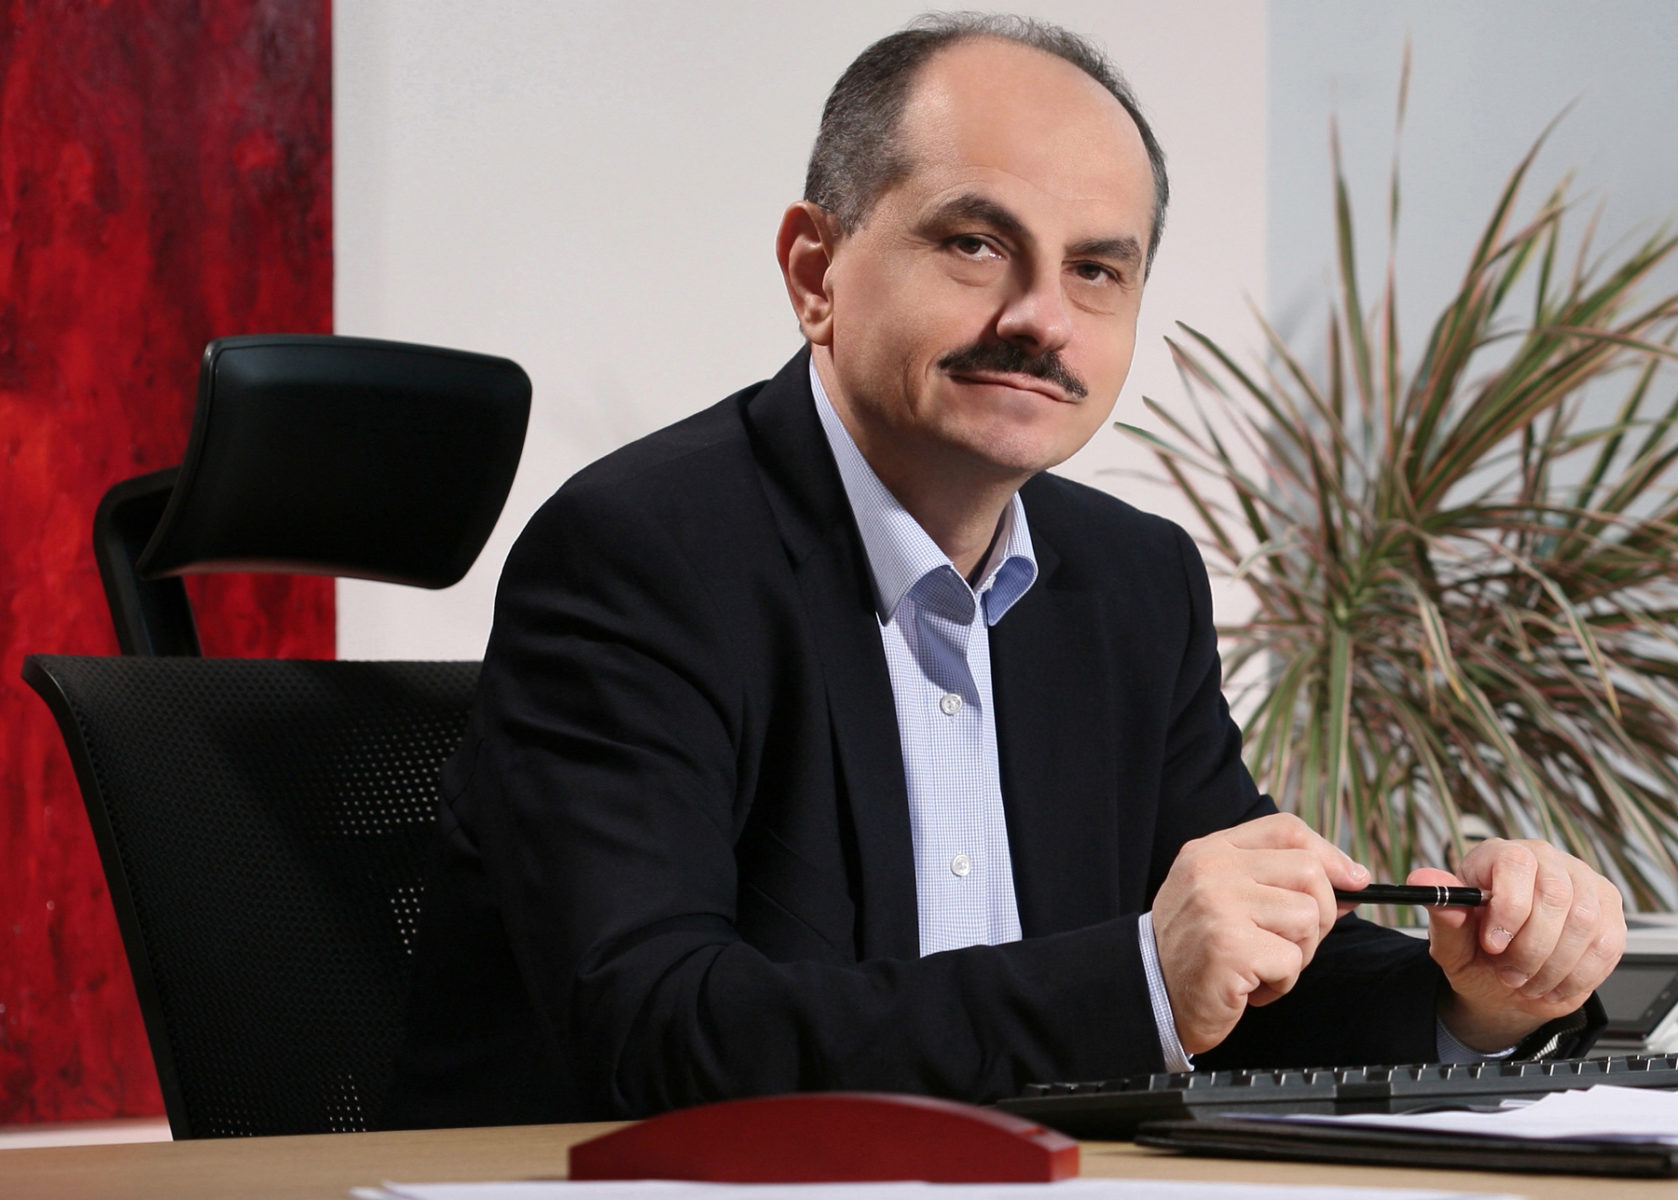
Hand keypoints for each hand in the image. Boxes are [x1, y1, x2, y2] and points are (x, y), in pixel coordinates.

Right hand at [1152, 812, 1366, 1053]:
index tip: (1352, 881)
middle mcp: (1213, 870)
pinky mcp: (1229, 947)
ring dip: (1298, 955)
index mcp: (1212, 850)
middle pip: (1309, 871)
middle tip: (1290, 944)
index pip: (1287, 829)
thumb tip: (1352, 879)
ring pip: (1307, 917)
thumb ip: (1279, 881)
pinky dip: (1281, 984)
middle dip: (1320, 916)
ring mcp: (1219, 905)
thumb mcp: (1228, 897)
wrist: (1150, 995)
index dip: (1329, 854)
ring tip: (1262, 965)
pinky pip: (1292, 960)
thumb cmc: (1198, 950)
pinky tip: (1250, 987)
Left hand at [1415, 839, 1625, 1051]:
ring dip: (1554, 965)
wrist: (1507, 981)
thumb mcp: (1451, 942)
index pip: (1515, 864)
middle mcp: (1546, 860)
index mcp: (1500, 856)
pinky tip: (1553, 984)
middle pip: (1555, 895)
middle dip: (1530, 947)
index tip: (1492, 944)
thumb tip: (1423, 880)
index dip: (1508, 908)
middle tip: (1508, 974)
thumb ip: (1444, 914)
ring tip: (1526, 981)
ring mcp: (1583, 882)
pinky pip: (1606, 944)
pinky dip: (1578, 974)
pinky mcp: (1610, 911)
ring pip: (1584, 922)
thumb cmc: (1476, 953)